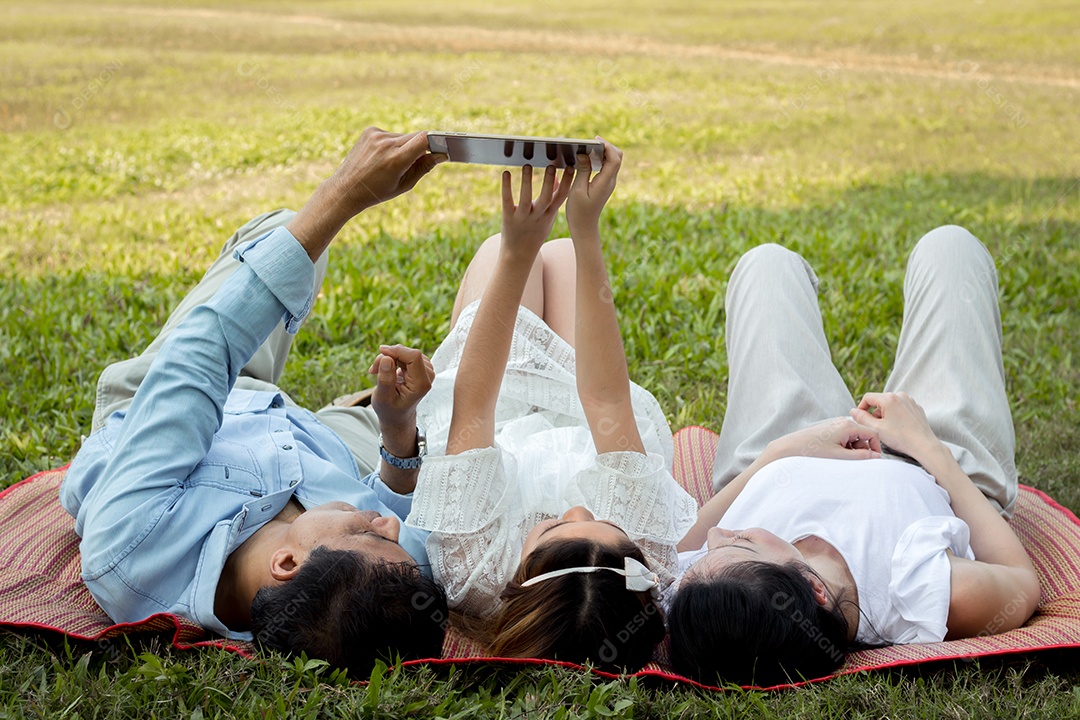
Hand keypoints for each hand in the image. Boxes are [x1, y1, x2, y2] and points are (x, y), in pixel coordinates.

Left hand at [329, 128, 446, 216]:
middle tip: (413, 163)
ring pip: (403, 136)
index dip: (435, 142)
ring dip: (404, 146)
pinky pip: (390, 134)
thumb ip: (424, 167)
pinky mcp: (370, 131)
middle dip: (420, 147)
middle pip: (416, 137)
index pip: (424, 139)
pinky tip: (381, 157)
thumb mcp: (404, 185)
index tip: (439, 149)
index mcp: (396, 160)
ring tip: (391, 163)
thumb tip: (441, 155)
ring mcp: (376, 135)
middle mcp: (386, 144)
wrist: (346, 188)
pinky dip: (391, 143)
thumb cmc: (377, 192)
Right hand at [367, 344, 434, 452]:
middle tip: (374, 370)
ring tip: (378, 373)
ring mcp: (426, 370)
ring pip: (405, 352)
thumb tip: (386, 358)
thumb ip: (385, 379)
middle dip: (389, 356)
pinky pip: (405, 354)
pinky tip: (385, 370)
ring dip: (389, 358)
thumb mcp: (383, 398)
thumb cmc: (390, 409)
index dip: (397, 351)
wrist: (397, 415)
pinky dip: (392, 359)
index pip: (414, 357)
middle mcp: (428, 376)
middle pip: (409, 353)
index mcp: (421, 384)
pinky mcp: (420, 367)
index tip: (380, 352)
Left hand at [500, 164, 572, 261]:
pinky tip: (506, 173)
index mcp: (548, 216)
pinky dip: (506, 187)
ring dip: (527, 182)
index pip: (561, 198)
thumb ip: (552, 197)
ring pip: (525, 199)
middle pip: (545, 199)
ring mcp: (522, 218)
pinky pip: (507, 201)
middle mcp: (537, 217)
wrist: (519, 256)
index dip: (567, 183)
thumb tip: (556, 177)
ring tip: (527, 165)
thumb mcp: (547, 217)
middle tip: (551, 166)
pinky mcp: (508, 218)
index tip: (570, 168)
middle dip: (548, 183)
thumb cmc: (535, 233)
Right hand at [566, 138, 621, 240]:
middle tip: (592, 142)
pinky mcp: (604, 184)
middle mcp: (610, 181)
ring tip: (588, 147)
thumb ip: (583, 170)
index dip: (607, 146)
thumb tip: (584, 154)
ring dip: (603, 152)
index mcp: (605, 183)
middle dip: (607, 146)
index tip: (595, 140)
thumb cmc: (579, 211)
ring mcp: (609, 183)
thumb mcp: (577, 190)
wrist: (584, 227)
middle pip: (617, 157)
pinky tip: (588, 157)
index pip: (614, 159)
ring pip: (613, 161)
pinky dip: (600, 159)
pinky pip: (607, 166)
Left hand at [765, 417, 881, 462]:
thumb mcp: (840, 456)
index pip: (872, 434)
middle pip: (863, 436)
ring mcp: (835, 425)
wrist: (789, 448)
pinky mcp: (829, 430)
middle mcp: (842, 422)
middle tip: (851, 462)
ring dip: (852, 451)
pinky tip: (834, 455)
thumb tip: (877, 457)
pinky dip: (843, 448)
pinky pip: (844, 439)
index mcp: (847, 425)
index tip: (873, 461)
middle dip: (862, 450)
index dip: (876, 448)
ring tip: (839, 459)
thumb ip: (861, 456)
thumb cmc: (813, 452)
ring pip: (853, 439)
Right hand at [849, 391, 939, 461]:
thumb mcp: (876, 428)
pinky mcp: (916, 408)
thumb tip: (853, 411)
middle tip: (875, 427)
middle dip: (874, 413)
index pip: (868, 398)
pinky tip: (899, 428)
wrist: (924, 445)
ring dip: (885, 415)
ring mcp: (910, 401)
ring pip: (890, 405)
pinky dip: (896, 416)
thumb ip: (861, 418)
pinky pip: (901, 408)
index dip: (861, 408)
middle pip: (879, 401)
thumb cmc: (901, 437)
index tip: (860, 419)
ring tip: (888, 429)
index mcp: (889, 398)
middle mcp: (900, 395)